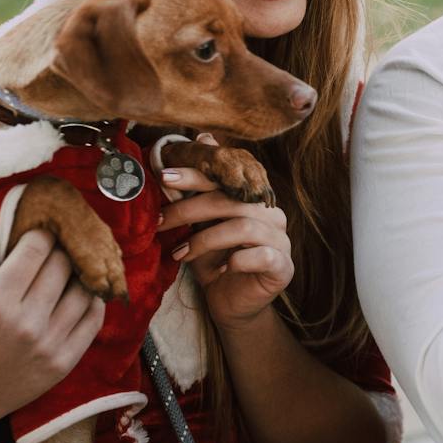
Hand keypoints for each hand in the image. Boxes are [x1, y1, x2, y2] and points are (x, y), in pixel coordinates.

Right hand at [0, 229, 105, 434]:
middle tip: (57, 242)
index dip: (41, 231)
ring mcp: (49, 346)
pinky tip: (81, 292)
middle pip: (64, 265)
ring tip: (70, 265)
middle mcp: (27, 324)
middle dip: (60, 248)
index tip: (39, 227)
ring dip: (79, 273)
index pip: (38, 248)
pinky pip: (93, 320)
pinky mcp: (62, 364)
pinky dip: (91, 301)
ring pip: (84, 290)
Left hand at [159, 143, 293, 332]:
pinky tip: (220, 270)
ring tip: (180, 253)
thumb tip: (203, 137)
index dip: (196, 175)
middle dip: (189, 209)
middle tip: (159, 222)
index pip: (227, 178)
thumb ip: (201, 188)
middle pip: (231, 201)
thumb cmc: (214, 261)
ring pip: (243, 227)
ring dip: (204, 239)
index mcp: (253, 198)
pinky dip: (237, 260)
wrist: (231, 305)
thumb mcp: (201, 224)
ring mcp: (281, 241)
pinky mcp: (283, 267)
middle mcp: (272, 214)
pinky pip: (262, 255)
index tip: (163, 177)